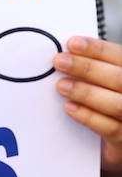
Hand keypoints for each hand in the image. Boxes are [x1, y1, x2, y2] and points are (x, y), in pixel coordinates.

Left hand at [54, 37, 121, 176]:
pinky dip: (88, 116)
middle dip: (87, 68)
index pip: (121, 56)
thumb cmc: (112, 98)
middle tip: (60, 62)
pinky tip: (70, 108)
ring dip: (86, 93)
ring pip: (117, 104)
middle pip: (119, 79)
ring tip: (62, 86)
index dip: (97, 49)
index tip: (72, 44)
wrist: (120, 132)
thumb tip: (68, 53)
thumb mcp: (107, 80)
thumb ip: (97, 67)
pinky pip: (110, 128)